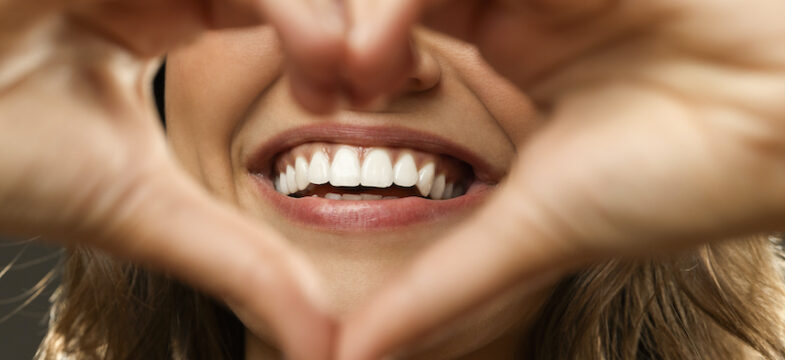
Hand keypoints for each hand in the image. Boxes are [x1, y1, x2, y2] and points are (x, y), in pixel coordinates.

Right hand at [0, 1, 344, 357]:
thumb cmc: (0, 158)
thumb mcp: (146, 211)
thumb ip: (238, 263)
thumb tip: (320, 342)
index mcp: (172, 15)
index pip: (289, 6)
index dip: (337, 43)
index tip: (365, 98)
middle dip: (347, 20)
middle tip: (374, 81)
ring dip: (313, 13)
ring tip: (340, 74)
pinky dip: (278, 3)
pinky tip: (310, 52)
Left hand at [338, 1, 784, 357]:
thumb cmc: (678, 180)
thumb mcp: (530, 232)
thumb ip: (439, 289)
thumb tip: (353, 357)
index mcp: (510, 53)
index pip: (393, 29)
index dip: (341, 58)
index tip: (319, 105)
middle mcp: (518, 2)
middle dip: (338, 28)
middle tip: (322, 85)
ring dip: (374, 10)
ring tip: (362, 69)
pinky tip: (394, 37)